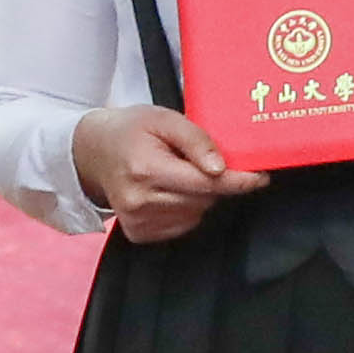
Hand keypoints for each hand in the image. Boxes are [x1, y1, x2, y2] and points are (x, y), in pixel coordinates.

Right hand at [79, 103, 254, 244]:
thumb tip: (221, 168)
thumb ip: (195, 139)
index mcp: (146, 170)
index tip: (260, 176)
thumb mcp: (164, 119)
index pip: (206, 183)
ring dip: (199, 195)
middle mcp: (140, 201)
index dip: (238, 181)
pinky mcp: (138, 234)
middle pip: (204, 199)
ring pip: (196, 214)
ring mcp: (138, 222)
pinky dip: (186, 208)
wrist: (93, 152)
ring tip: (177, 173)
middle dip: (214, 181)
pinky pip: (182, 225)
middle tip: (202, 161)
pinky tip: (170, 191)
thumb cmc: (131, 131)